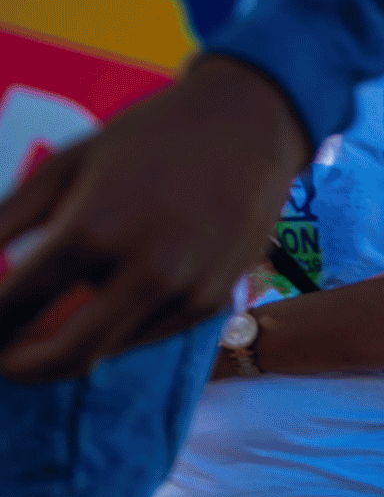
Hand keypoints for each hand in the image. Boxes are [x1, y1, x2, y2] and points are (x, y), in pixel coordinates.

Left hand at [0, 56, 308, 380]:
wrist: (246, 129)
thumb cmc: (147, 138)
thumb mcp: (66, 165)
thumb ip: (9, 218)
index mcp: (93, 230)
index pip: (20, 299)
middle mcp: (142, 271)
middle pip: (67, 352)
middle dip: (25, 366)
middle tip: (6, 363)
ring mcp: (182, 292)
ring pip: (109, 350)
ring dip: (71, 347)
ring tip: (51, 328)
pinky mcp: (210, 302)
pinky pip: (149, 335)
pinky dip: (117, 330)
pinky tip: (107, 305)